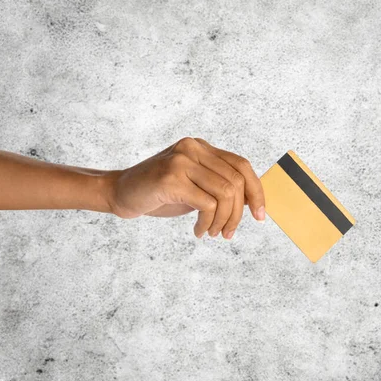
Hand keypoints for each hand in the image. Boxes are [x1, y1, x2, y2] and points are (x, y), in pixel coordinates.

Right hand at [107, 137, 265, 238]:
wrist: (120, 192)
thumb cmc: (159, 193)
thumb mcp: (194, 185)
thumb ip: (217, 186)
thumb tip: (251, 202)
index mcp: (201, 147)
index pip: (242, 165)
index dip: (256, 191)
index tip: (260, 215)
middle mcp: (193, 148)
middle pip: (236, 181)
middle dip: (238, 214)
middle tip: (228, 233)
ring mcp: (182, 161)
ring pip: (225, 193)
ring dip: (223, 221)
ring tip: (213, 233)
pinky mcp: (171, 178)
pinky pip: (207, 205)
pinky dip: (208, 224)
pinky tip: (199, 231)